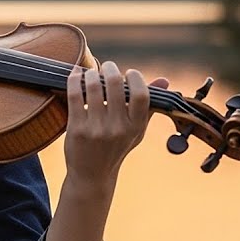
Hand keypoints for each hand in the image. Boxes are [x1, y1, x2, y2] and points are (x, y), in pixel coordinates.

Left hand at [63, 61, 168, 183]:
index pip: (141, 95)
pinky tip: (75, 75)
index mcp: (135, 127)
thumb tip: (165, 80)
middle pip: (115, 85)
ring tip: (91, 72)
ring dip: (91, 73)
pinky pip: (75, 95)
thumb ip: (149, 105)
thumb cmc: (116, 148)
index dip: (136, 78)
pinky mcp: (77, 129)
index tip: (129, 73)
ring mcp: (96, 129)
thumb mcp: (136, 130)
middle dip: (110, 68)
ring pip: (93, 87)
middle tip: (106, 66)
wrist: (92, 175)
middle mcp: (118, 128)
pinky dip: (74, 80)